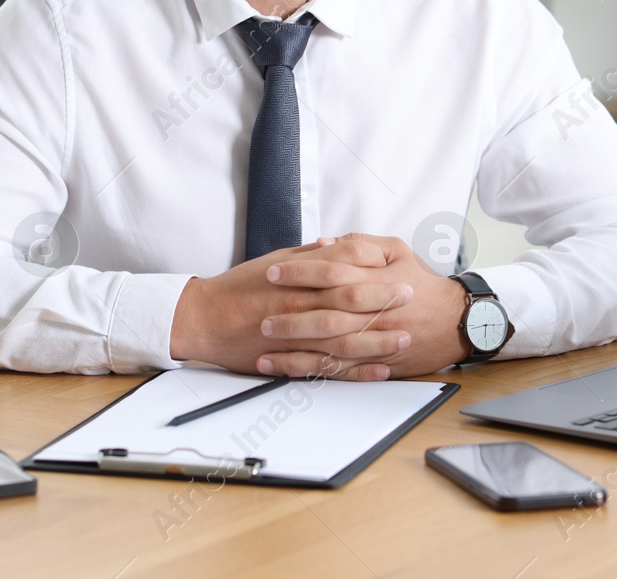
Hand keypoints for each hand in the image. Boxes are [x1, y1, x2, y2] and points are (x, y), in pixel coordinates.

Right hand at [169, 238, 415, 375]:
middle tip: (413, 298)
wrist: (203, 319)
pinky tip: (379, 370)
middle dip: (385, 301)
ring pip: (344, 339)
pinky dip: (356, 371)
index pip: (345, 269)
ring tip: (405, 338)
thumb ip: (309, 256)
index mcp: (297, 278)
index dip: (376, 270)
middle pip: (351, 301)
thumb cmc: (239, 288)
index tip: (401, 269)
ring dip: (378, 339)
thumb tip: (338, 244)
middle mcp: (299, 305)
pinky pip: (329, 368)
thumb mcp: (275, 262)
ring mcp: (295, 336)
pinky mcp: (289, 361)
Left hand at [255, 234, 471, 380]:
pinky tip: (287, 370)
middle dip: (291, 316)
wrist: (457, 322)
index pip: (333, 274)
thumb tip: (323, 244)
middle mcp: (375, 313)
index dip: (301, 273)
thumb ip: (360, 245)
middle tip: (260, 316)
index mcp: (378, 281)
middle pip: (327, 314)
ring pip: (330, 349)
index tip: (273, 272)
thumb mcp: (398, 251)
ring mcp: (375, 342)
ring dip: (295, 351)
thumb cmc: (422, 284)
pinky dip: (312, 372)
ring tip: (263, 349)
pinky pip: (340, 372)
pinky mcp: (376, 365)